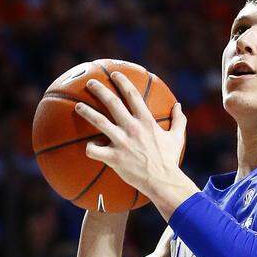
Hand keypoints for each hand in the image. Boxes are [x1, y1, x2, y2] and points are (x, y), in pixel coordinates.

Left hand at [76, 73, 188, 212]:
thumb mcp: (177, 138)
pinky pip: (95, 150)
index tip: (114, 74)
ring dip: (87, 112)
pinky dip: (89, 148)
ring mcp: (122, 142)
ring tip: (78, 106)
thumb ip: (178, 120)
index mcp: (146, 121)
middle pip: (112, 102)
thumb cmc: (170, 161)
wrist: (163, 182)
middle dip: (99, 90)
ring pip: (99, 122)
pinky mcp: (115, 158)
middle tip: (90, 83)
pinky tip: (88, 147)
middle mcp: (132, 128)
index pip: (132, 94)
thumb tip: (178, 106)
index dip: (122, 81)